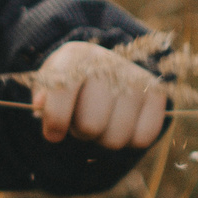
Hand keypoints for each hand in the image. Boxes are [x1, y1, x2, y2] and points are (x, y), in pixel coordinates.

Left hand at [31, 40, 168, 148]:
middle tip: (81, 123)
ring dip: (104, 139)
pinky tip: (121, 124)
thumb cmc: (69, 85)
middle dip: (81, 133)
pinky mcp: (157, 94)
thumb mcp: (48, 86)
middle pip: (91, 126)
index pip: (63, 93)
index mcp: (75, 56)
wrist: (103, 70)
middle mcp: (109, 63)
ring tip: (101, 122)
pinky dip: (129, 141)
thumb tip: (40, 105)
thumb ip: (41, 97)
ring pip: (116, 138)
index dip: (55, 120)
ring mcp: (136, 78)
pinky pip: (142, 138)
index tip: (53, 133)